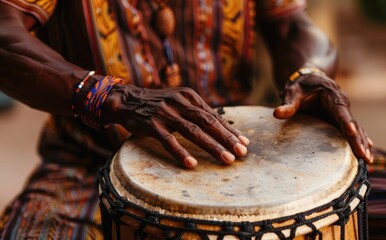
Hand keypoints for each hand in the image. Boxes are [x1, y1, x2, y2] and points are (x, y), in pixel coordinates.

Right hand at [104, 84, 248, 167]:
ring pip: (193, 131)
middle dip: (227, 138)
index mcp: (189, 96)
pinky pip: (169, 141)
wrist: (127, 100)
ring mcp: (166, 113)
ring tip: (226, 159)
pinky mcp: (152, 125)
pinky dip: (181, 152)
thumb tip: (220, 127)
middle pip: (208, 122)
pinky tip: (191, 164)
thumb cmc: (158, 104)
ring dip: (212, 146)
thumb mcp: (179, 101)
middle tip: (242, 152)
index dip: (229, 129)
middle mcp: (180, 103)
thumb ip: (196, 111)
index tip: (244, 142)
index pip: (213, 115)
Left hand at [273, 73, 373, 163]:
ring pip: (356, 128)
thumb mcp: (292, 92)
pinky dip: (360, 139)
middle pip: (352, 122)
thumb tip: (277, 113)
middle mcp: (342, 104)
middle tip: (363, 155)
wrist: (308, 80)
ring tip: (368, 159)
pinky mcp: (340, 119)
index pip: (340, 109)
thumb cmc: (300, 86)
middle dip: (358, 139)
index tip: (351, 132)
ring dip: (361, 142)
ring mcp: (343, 112)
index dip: (346, 121)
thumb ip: (287, 104)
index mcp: (332, 95)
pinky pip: (353, 130)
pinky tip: (368, 150)